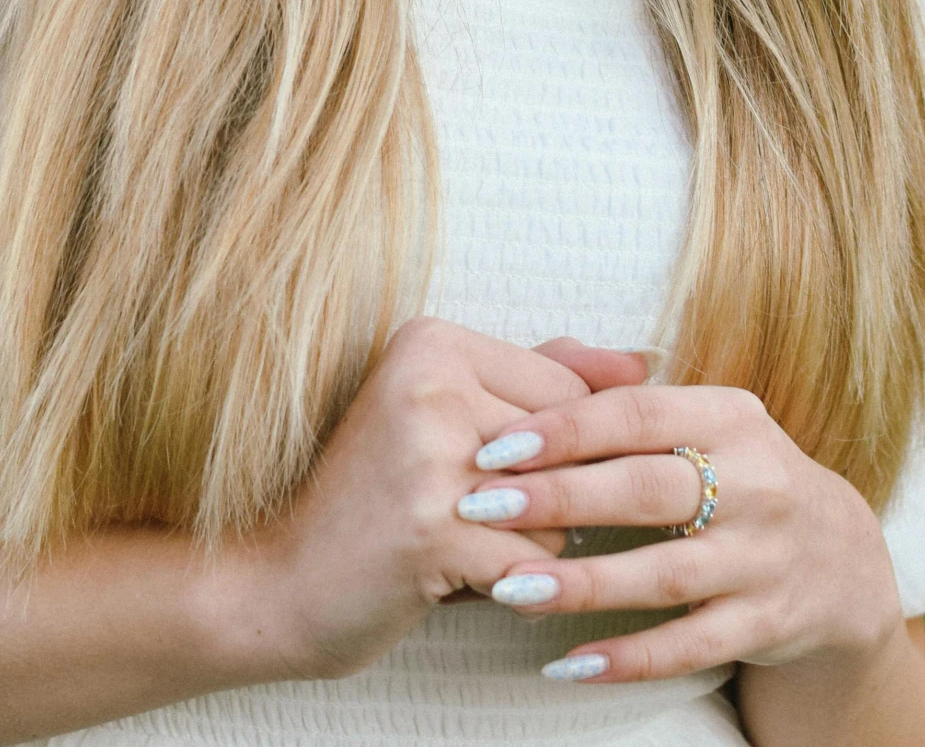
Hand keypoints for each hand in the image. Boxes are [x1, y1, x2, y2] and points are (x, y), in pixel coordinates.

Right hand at [247, 318, 593, 680]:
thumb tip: (642, 363)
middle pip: (569, 445)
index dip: (558, 449)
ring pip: (560, 507)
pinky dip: (509, 584)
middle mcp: (429, 382)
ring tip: (454, 540)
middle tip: (465, 512)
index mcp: (432, 340)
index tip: (493, 471)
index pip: (567, 386)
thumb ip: (541, 376)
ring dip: (527, 544)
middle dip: (543, 498)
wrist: (282, 579)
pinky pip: (535, 562)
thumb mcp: (445, 412)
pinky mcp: (433, 528)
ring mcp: (430, 454)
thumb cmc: (377, 497)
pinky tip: (452, 576)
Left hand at [456, 380, 905, 686]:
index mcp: (730, 415)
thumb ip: (627, 398)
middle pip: (646, 488)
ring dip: (581, 582)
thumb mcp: (704, 422)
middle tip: (480, 507)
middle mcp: (756, 480)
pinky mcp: (768, 623)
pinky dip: (627, 657)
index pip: (637, 414)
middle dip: (558, 497)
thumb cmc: (737, 475)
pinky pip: (689, 645)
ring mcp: (765, 556)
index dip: (564, 428)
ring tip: (507, 588)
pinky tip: (566, 664)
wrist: (842, 558)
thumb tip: (542, 361)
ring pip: (663, 573)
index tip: (493, 445)